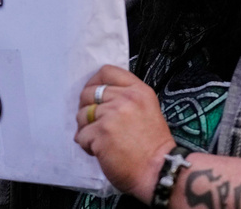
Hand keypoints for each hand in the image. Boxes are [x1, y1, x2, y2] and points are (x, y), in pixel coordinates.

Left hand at [74, 65, 175, 202]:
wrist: (159, 170)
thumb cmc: (154, 147)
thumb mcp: (148, 110)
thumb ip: (127, 99)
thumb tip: (101, 99)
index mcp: (138, 91)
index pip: (107, 71)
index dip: (94, 82)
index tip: (93, 94)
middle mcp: (125, 98)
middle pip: (89, 92)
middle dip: (87, 108)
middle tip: (94, 122)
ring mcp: (111, 115)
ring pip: (82, 114)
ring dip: (86, 129)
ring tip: (99, 140)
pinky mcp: (100, 133)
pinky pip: (81, 135)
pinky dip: (87, 145)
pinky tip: (100, 151)